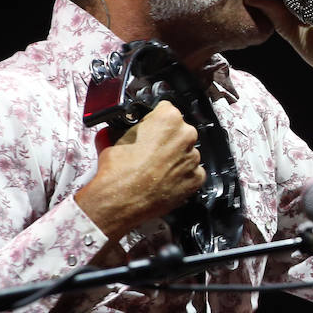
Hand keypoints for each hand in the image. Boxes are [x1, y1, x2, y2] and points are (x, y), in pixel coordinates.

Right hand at [76, 102, 205, 240]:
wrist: (119, 202)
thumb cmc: (118, 173)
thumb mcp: (116, 139)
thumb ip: (131, 130)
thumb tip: (130, 131)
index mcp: (168, 119)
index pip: (166, 109)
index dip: (155, 119)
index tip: (150, 127)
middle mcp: (185, 136)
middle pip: (179, 131)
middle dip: (166, 139)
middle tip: (150, 151)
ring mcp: (193, 158)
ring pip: (186, 152)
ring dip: (174, 158)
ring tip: (154, 169)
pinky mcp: (196, 179)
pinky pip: (192, 172)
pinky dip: (181, 176)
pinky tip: (164, 180)